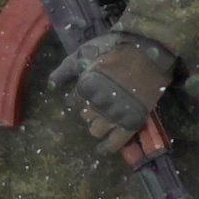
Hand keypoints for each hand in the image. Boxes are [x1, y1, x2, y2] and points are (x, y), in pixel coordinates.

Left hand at [59, 30, 179, 148]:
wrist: (148, 52)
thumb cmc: (115, 49)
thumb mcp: (85, 53)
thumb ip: (65, 70)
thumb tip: (50, 85)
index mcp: (85, 88)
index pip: (73, 102)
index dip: (78, 99)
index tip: (84, 95)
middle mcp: (98, 105)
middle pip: (85, 116)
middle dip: (89, 111)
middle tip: (98, 102)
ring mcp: (114, 115)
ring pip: (96, 130)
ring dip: (97, 124)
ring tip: (104, 117)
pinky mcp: (131, 122)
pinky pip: (116, 142)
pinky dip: (108, 147)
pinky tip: (102, 149)